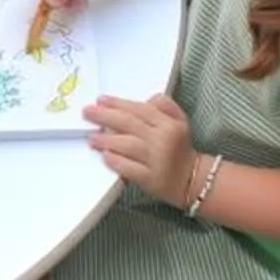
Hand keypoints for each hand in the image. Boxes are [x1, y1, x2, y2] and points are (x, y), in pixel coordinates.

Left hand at [84, 92, 196, 206]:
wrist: (193, 180)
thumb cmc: (180, 147)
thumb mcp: (180, 121)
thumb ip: (163, 105)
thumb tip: (141, 100)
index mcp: (169, 124)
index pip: (139, 109)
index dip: (118, 104)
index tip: (100, 100)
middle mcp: (163, 140)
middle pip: (130, 124)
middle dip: (105, 117)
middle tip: (87, 113)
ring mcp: (157, 161)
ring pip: (128, 146)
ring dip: (107, 140)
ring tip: (91, 137)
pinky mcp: (151, 179)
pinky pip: (130, 169)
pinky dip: (116, 162)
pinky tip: (105, 156)